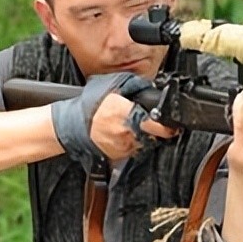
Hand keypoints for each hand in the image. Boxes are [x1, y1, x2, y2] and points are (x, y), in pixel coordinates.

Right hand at [50, 73, 174, 172]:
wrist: (70, 125)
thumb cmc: (89, 105)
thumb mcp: (112, 85)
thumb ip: (134, 85)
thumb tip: (151, 89)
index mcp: (127, 114)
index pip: (158, 125)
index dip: (168, 125)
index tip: (172, 123)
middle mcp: (127, 133)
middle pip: (155, 136)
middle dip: (158, 130)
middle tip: (154, 122)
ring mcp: (124, 147)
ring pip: (146, 144)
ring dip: (147, 136)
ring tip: (136, 126)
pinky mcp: (119, 156)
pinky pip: (135, 150)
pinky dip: (136, 143)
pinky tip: (127, 133)